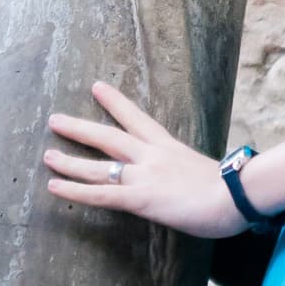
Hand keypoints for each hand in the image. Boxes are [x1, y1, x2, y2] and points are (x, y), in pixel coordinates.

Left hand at [43, 81, 245, 239]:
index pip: (137, 119)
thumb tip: (185, 181)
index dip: (115, 103)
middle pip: (109, 137)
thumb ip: (187, 173)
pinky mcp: (141, 198)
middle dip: (81, 128)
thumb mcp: (206, 172)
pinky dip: (75, 191)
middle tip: (56, 119)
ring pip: (99, 166)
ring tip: (47, 155)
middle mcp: (152, 156)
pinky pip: (100, 194)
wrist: (237, 196)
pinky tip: (55, 188)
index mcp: (169, 147)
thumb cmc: (232, 189)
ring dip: (70, 161)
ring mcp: (144, 175)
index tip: (98, 87)